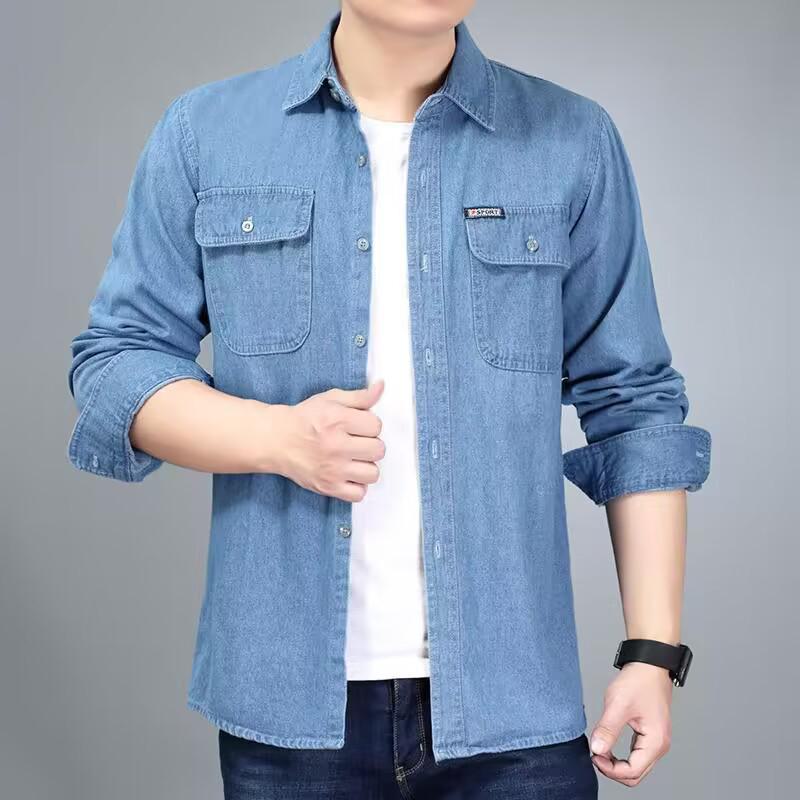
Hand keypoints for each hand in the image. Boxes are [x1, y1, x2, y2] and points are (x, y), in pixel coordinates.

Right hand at [268, 380, 385, 501]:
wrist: (276, 440)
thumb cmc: (305, 418)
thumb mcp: (331, 399)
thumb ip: (359, 396)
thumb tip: (381, 387)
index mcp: (337, 420)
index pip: (376, 426)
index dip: (370, 424)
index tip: (359, 426)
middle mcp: (336, 446)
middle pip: (378, 450)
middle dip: (371, 444)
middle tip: (357, 442)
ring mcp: (332, 470)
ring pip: (373, 473)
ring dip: (366, 466)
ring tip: (354, 459)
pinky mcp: (327, 487)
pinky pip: (359, 494)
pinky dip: (357, 486)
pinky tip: (349, 474)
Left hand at [589, 661, 673, 786]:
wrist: (649, 664)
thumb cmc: (639, 681)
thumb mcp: (618, 704)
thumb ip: (607, 729)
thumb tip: (597, 749)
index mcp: (655, 742)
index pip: (633, 772)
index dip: (610, 769)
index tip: (594, 756)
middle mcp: (659, 745)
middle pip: (636, 774)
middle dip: (613, 769)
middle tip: (595, 755)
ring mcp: (656, 740)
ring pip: (636, 766)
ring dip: (617, 763)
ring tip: (600, 749)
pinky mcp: (650, 734)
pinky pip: (637, 754)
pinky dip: (622, 756)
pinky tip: (608, 744)